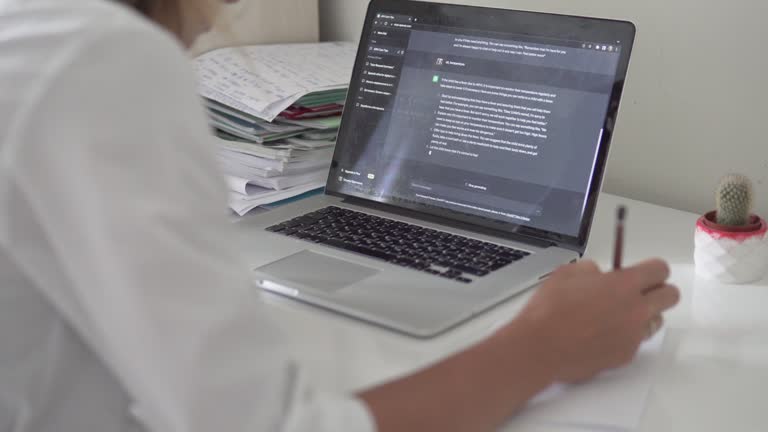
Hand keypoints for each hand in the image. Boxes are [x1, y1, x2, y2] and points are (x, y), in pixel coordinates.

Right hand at [511, 259, 678, 382]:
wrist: (540, 347)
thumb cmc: (550, 309)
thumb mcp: (567, 273)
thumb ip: (592, 270)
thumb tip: (600, 276)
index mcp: (624, 284)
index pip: (660, 270)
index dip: (651, 269)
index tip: (642, 272)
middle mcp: (636, 310)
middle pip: (671, 296)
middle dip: (658, 290)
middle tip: (638, 292)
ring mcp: (633, 335)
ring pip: (657, 320)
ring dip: (644, 314)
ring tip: (617, 315)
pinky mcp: (626, 355)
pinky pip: (636, 341)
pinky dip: (625, 335)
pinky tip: (602, 334)